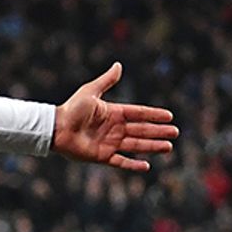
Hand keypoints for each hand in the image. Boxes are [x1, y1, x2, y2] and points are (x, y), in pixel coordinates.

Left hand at [52, 63, 176, 170]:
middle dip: (158, 131)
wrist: (56, 128)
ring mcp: (108, 143)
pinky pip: (121, 161)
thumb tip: (118, 65)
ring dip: (152, 146)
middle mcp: (113, 129)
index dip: (153, 115)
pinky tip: (147, 166)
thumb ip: (106, 81)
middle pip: (141, 130)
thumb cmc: (71, 109)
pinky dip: (133, 165)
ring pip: (136, 145)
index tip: (169, 116)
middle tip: (175, 132)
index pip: (138, 113)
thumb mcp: (90, 92)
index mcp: (113, 113)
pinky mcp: (102, 156)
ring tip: (168, 146)